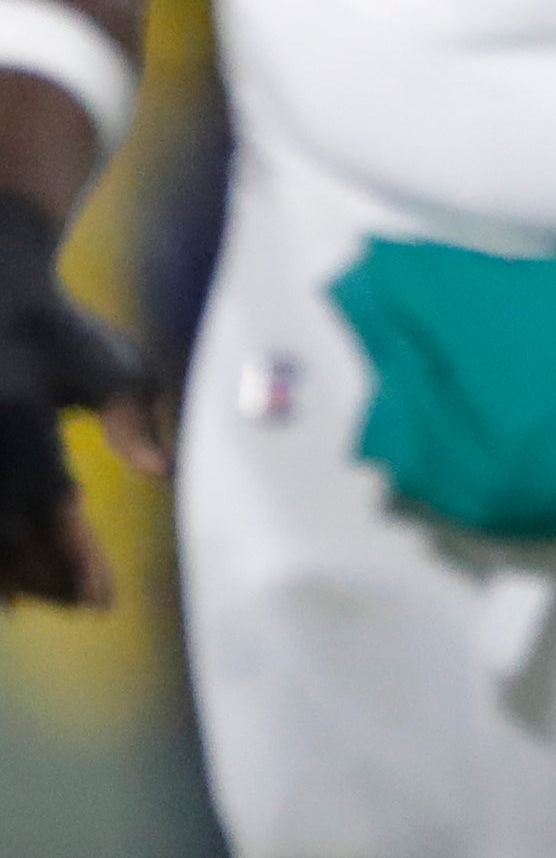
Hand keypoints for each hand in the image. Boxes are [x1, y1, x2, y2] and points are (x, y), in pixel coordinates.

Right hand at [0, 195, 161, 608]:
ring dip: (7, 575)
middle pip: (8, 533)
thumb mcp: (110, 361)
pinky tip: (6, 585)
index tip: (102, 602)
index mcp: (23, 411)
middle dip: (45, 576)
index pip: (53, 504)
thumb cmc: (61, 332)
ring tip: (39, 601)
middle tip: (81, 604)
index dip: (77, 559)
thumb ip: (132, 417)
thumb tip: (160, 471)